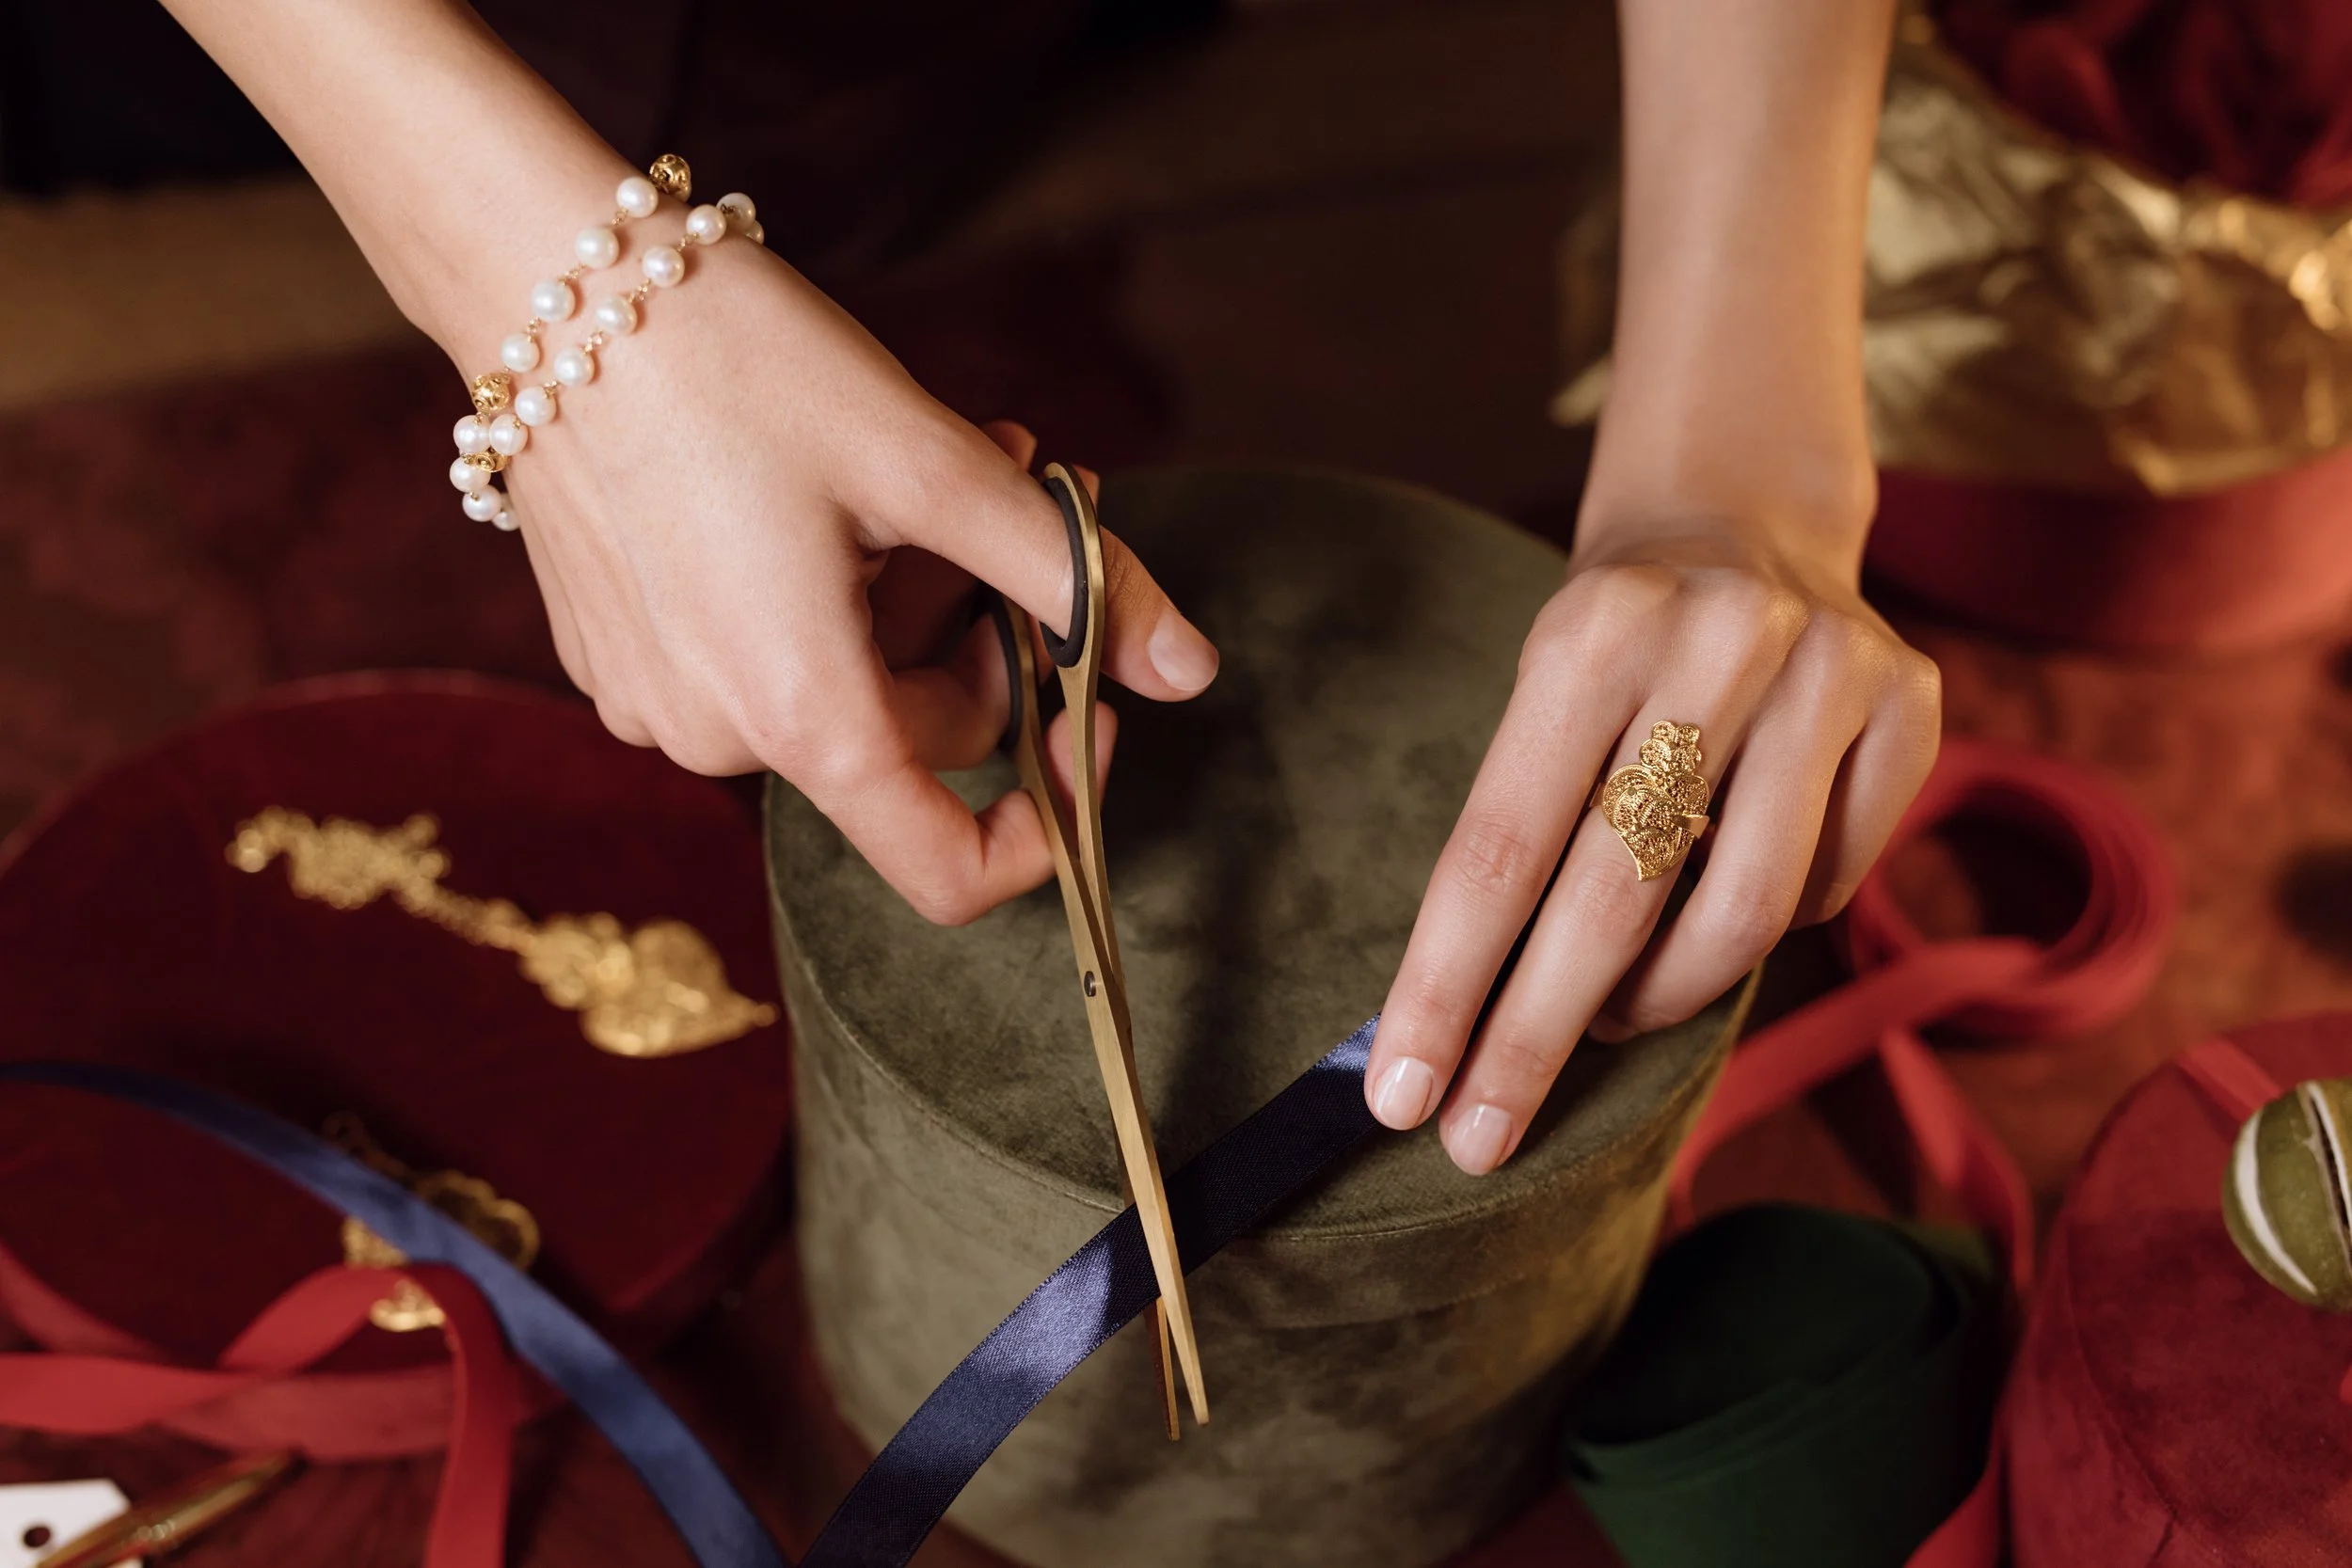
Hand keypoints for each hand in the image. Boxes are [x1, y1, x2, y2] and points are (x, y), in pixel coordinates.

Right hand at [497, 234, 1218, 923]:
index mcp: (799, 713)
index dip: (1048, 815)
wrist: (541, 280)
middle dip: (992, 622)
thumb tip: (1191, 670)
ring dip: (921, 586)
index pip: (947, 871)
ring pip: (845, 682)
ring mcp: (653, 696)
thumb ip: (1073, 576)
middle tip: (1033, 480)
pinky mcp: (618, 649)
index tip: (1088, 706)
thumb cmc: (735, 362)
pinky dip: (833, 586)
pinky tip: (843, 477)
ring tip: (953, 451)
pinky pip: (763, 652)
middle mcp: (713, 733)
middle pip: (914, 734)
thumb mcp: (929, 464)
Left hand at [1362, 512, 1939, 1172]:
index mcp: (1590, 631)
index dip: (1447, 985)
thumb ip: (1517, 841)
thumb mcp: (1538, 698)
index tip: (1400, 1097)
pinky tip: (1711, 914)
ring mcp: (1831, 669)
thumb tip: (1457, 1035)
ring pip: (1741, 916)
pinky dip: (1755, 934)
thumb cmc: (1613, 650)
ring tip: (1604, 1020)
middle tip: (1479, 1138)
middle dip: (1534, 1039)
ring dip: (1654, 1001)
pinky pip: (1827, 890)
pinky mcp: (1915, 705)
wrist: (1743, 524)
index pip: (1500, 848)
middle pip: (1615, 897)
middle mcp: (1719, 639)